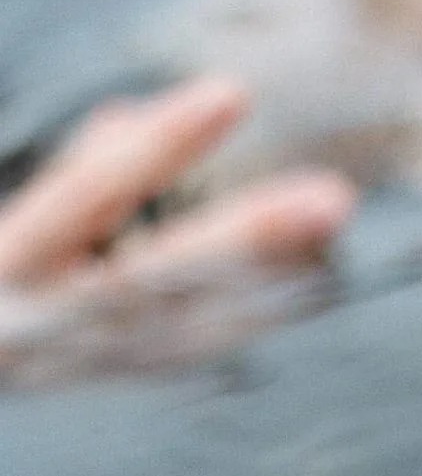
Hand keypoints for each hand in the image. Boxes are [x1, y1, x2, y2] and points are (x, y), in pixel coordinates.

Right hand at [0, 78, 354, 381]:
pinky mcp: (125, 381)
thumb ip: (78, 172)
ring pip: (196, 323)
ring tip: (333, 228)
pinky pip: (201, 352)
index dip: (159, 146)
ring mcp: (96, 360)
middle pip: (164, 274)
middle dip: (251, 235)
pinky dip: (257, 314)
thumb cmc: (8, 275)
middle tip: (334, 200)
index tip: (232, 94)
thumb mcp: (17, 228)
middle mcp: (56, 320)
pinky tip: (311, 283)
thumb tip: (131, 117)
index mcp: (13, 263)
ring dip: (274, 277)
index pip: (90, 193)